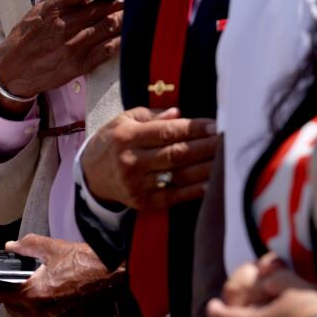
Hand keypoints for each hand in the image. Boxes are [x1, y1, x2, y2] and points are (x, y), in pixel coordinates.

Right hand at [0, 0, 126, 112]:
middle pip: (106, 4)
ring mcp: (73, 44)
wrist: (12, 69)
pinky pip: (108, 50)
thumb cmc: (30, 33)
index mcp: (56, 4)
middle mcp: (65, 23)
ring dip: (130, 15)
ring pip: (110, 25)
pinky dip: (124, 40)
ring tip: (146, 7)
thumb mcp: (44, 4)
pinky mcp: (79, 65)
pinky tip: (135, 32)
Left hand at [0, 234, 122, 316]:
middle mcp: (42, 315)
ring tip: (26, 288)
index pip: (1, 295)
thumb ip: (26, 246)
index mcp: (35, 295)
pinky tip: (43, 298)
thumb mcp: (52, 248)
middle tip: (5, 282)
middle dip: (6, 295)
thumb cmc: (86, 262)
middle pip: (11, 309)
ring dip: (22, 305)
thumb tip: (11, 247)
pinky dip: (38, 312)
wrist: (112, 275)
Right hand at [81, 107, 216, 208]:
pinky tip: (211, 183)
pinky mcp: (143, 202)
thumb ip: (152, 116)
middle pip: (176, 154)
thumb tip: (180, 113)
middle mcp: (131, 161)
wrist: (90, 175)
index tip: (215, 125)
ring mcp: (137, 184)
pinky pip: (174, 197)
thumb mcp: (124, 120)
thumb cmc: (112, 142)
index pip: (167, 131)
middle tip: (226, 140)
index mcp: (127, 137)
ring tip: (225, 159)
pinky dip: (195, 190)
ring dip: (206, 168)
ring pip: (179, 176)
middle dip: (205, 147)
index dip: (193, 128)